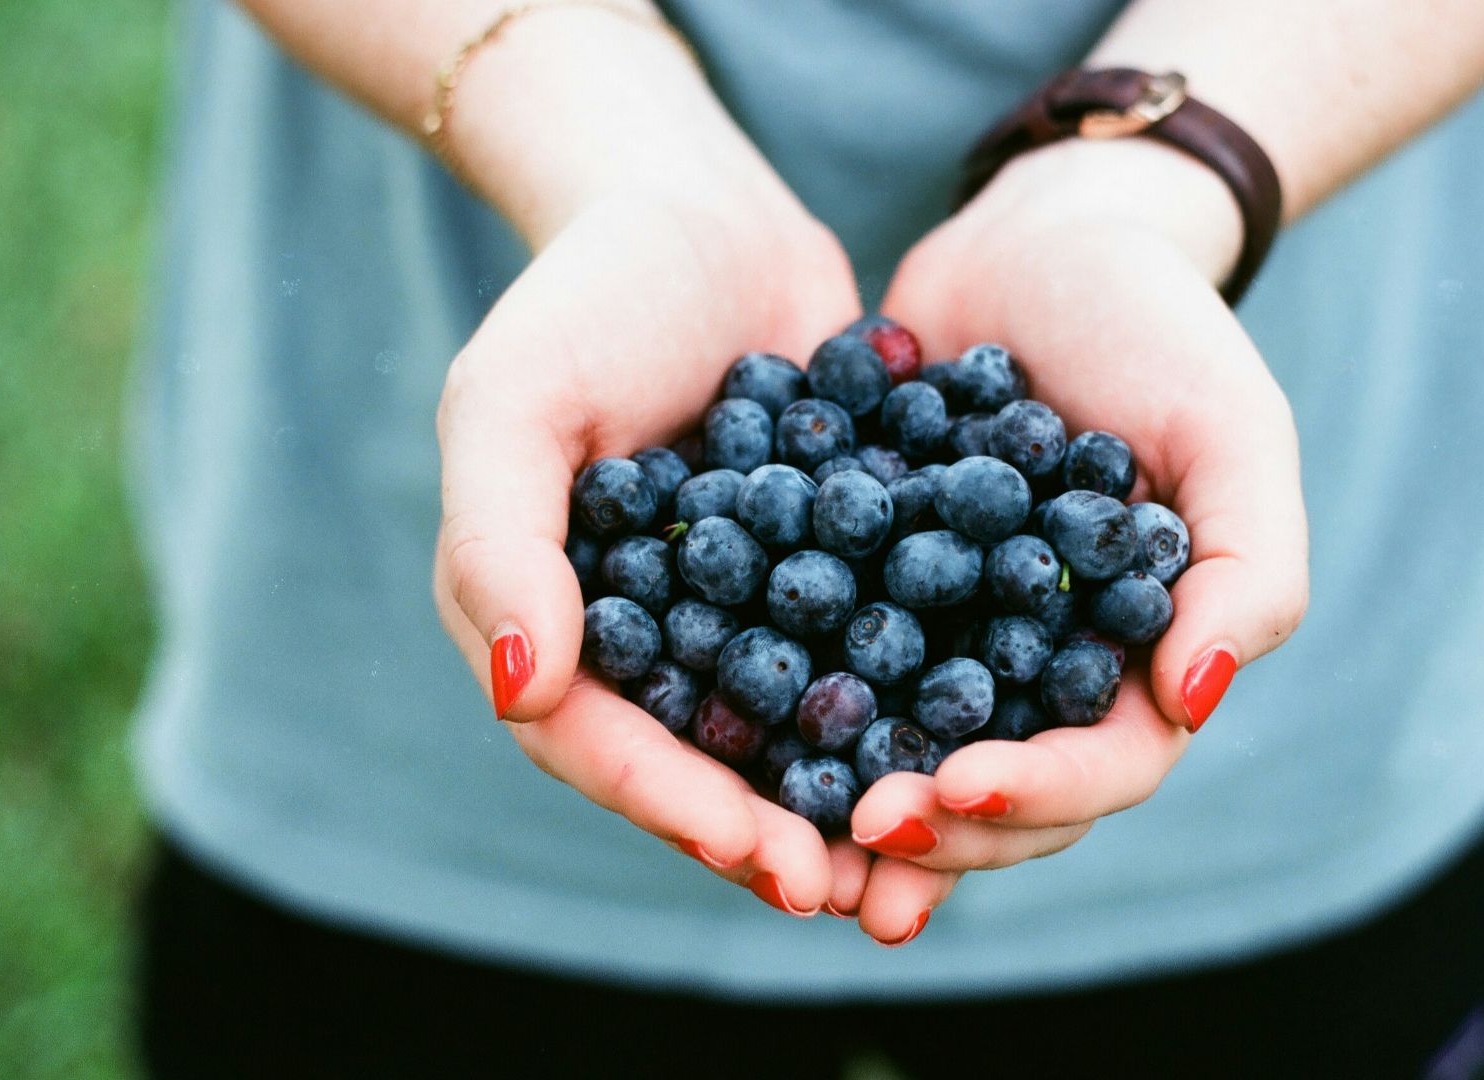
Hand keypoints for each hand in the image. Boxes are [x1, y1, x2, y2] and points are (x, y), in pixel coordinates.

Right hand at [432, 174, 870, 915]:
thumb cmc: (585, 296)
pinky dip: (913, 701)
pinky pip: (865, 650)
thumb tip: (523, 694)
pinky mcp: (827, 571)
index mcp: (554, 621)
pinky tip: (985, 738)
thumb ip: (498, 544)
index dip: (679, 809)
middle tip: (855, 893)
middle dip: (775, 832)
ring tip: (926, 856)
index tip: (767, 859)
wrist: (699, 211)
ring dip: (851, 796)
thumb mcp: (513, 401)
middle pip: (703, 761)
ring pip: (790, 728)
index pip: (603, 743)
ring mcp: (742, 609)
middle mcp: (646, 636)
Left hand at [835, 139, 1309, 940]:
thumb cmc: (1156, 326)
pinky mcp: (867, 591)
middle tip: (862, 830)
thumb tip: (1195, 701)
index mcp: (1139, 657)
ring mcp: (952, 637)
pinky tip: (729, 739)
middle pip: (1000, 792)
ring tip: (794, 842)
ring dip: (856, 808)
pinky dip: (788, 712)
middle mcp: (1043, 668)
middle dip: (937, 827)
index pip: (1105, 765)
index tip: (960, 788)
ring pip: (908, 752)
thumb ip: (1248, 568)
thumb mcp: (1231, 429)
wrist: (1038, 239)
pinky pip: (827, 665)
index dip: (1039, 793)